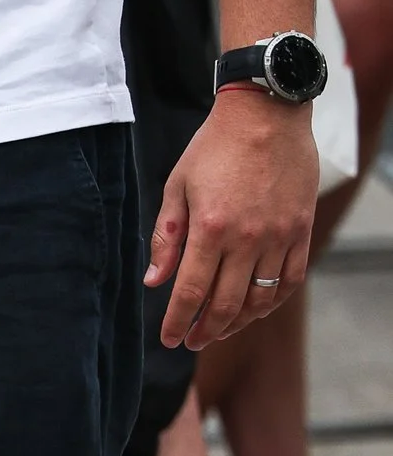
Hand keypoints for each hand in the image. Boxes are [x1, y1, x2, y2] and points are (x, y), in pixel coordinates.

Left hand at [148, 89, 319, 349]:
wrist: (267, 114)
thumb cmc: (214, 148)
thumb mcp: (176, 188)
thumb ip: (166, 238)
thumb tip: (154, 281)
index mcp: (210, 230)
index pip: (190, 294)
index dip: (177, 323)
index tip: (169, 340)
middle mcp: (248, 239)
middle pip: (225, 304)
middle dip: (205, 331)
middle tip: (192, 341)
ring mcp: (280, 236)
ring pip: (260, 299)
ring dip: (238, 322)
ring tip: (220, 330)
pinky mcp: (301, 229)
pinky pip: (291, 279)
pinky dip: (273, 301)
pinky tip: (256, 309)